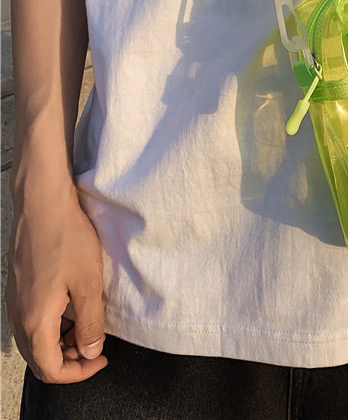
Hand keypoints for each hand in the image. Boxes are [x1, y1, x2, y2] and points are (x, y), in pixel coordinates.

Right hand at [6, 190, 107, 383]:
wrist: (42, 205)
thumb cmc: (66, 239)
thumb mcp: (88, 283)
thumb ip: (90, 323)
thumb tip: (90, 352)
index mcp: (36, 321)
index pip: (50, 369)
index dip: (78, 373)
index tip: (101, 360)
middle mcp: (19, 318)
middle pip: (40, 360)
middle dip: (70, 361)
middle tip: (96, 346)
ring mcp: (16, 303)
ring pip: (36, 341)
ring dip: (62, 343)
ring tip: (90, 325)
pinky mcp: (19, 290)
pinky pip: (33, 322)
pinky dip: (54, 326)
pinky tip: (74, 308)